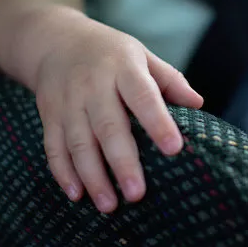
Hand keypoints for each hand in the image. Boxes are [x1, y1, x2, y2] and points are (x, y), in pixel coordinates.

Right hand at [35, 19, 202, 212]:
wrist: (56, 41)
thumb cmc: (109, 52)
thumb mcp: (141, 55)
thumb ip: (168, 79)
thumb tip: (197, 104)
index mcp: (123, 67)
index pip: (143, 96)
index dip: (158, 122)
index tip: (174, 148)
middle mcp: (93, 84)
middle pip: (108, 126)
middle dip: (122, 161)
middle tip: (137, 194)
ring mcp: (68, 100)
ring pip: (78, 142)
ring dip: (92, 176)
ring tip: (109, 205)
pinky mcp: (50, 114)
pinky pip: (53, 146)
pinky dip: (63, 172)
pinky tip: (77, 194)